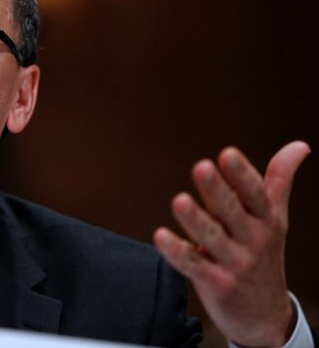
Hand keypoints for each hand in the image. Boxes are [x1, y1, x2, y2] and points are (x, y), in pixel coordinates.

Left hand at [154, 141, 310, 346]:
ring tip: (179, 200)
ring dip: (195, 219)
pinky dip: (176, 252)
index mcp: (266, 221)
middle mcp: (253, 241)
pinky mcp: (216, 284)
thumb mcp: (275, 218)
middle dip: (218, 190)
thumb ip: (279, 180)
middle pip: (232, 212)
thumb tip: (301, 144)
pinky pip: (193, 266)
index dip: (242, 175)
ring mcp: (235, 264)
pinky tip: (159, 236)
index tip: (227, 153)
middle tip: (201, 167)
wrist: (265, 316)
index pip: (255, 195)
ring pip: (212, 238)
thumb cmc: (263, 254)